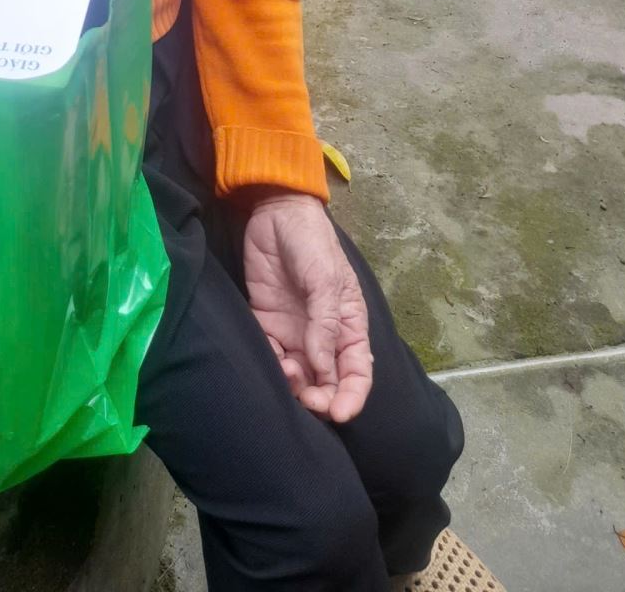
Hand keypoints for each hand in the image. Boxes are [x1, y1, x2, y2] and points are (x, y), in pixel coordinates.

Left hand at [244, 192, 372, 422]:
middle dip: (321, 398)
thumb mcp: (325, 279)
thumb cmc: (312, 242)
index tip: (340, 413)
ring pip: (298, 375)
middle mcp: (323, 335)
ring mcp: (294, 331)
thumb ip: (326, 323)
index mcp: (349, 325)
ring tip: (287, 373)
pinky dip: (271, 366)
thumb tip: (325, 369)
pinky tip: (271, 362)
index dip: (352, 396)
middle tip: (309, 399)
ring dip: (295, 385)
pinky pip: (269, 355)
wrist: (276, 211)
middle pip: (327, 381)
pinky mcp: (267, 322)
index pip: (357, 371)